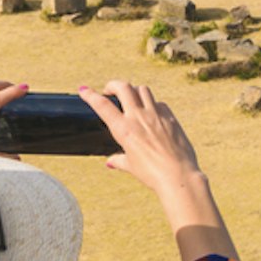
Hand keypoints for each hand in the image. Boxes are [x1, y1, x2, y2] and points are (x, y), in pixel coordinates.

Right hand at [80, 81, 234, 260]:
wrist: (177, 175)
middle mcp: (138, 117)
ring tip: (131, 99)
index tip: (83, 89)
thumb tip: (111, 162)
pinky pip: (159, 102)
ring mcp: (156, 115)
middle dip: (113, 85)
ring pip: (142, 89)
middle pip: (123, 87)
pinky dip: (152, 103)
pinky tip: (151, 112)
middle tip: (110, 91)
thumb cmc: (152, 174)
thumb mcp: (131, 166)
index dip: (90, 95)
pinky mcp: (170, 117)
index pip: (102, 105)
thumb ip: (119, 160)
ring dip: (133, 91)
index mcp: (124, 130)